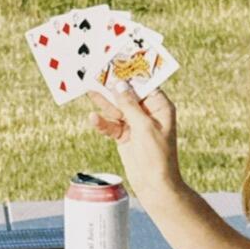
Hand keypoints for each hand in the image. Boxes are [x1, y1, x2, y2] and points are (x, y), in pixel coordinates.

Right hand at [85, 85, 181, 209]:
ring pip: (116, 109)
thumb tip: (119, 85)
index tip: (115, 64)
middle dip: (113, 87)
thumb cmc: (157, 156)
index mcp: (160, 107)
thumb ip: (129, 105)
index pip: (144, 85)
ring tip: (89, 91)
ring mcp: (135, 124)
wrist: (154, 185)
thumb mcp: (143, 127)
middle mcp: (148, 113)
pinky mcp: (124, 136)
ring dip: (104, 103)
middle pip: (127, 95)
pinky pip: (111, 125)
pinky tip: (93, 118)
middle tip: (97, 74)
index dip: (129, 75)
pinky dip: (102, 123)